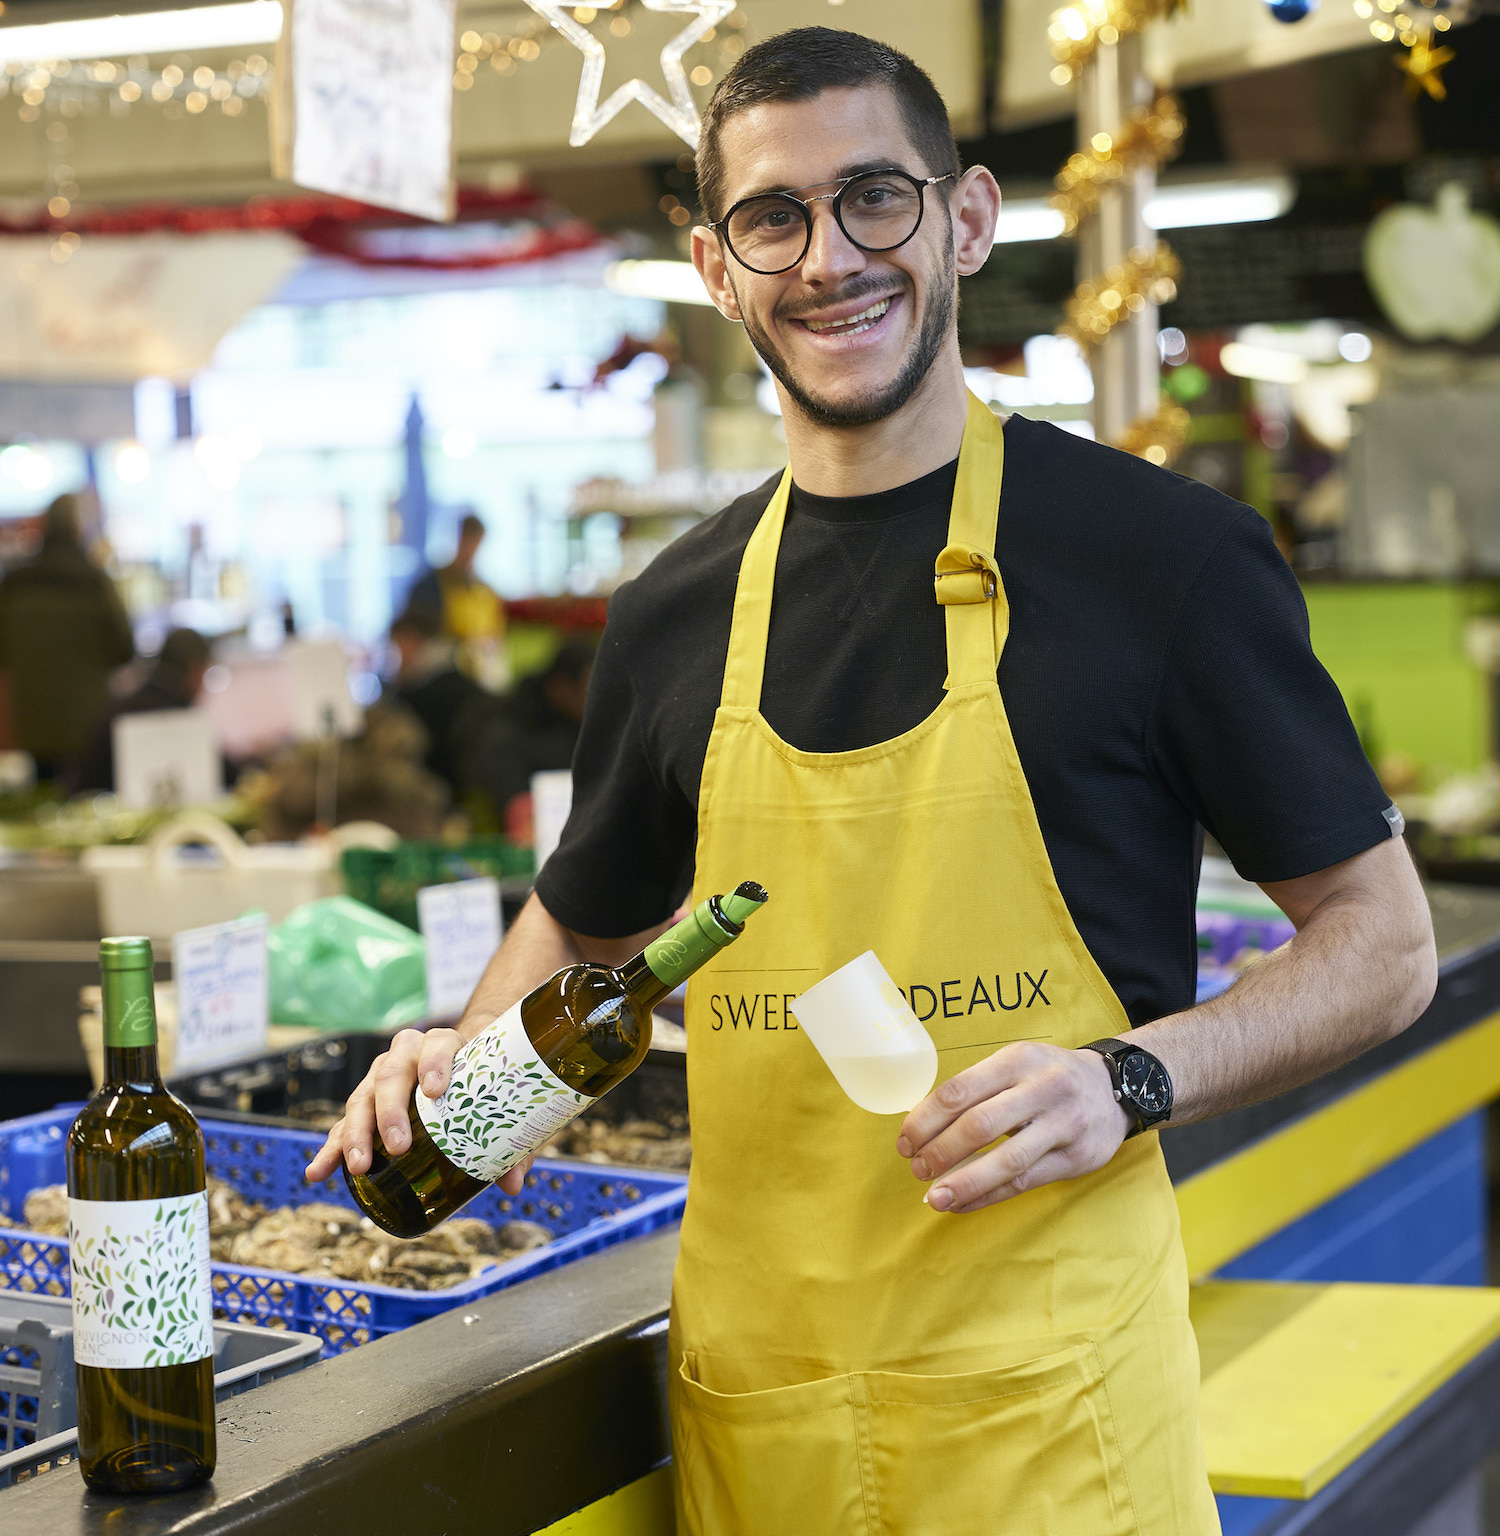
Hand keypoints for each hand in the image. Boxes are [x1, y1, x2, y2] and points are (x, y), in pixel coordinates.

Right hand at [303, 1027, 533, 1194]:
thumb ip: (512, 1141)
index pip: (438, 1045)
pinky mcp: (363, 1106)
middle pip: (391, 1076)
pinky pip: (341, 1125)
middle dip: (390, 1111)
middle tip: (396, 1147)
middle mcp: (406, 1055)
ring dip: (356, 1133)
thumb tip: (513, 1184)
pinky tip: (318, 1172)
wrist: (457, 1066)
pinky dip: (331, 1149)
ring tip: (359, 1166)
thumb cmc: (480, 1085)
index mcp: (443, 1044)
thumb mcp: (498, 1104)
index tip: (433, 1091)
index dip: (434, 1064)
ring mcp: (379, 1080)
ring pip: (362, 1099)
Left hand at [895, 1042, 1131, 1213]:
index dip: (925, 1120)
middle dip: (940, 1152)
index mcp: (1017, 1060)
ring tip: (934, 1198)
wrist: (1116, 1087)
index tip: (905, 1141)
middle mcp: (1042, 1088)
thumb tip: (922, 1125)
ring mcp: (1063, 1124)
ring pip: (1005, 1160)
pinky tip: (964, 1204)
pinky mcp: (1077, 1158)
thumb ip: (977, 1089)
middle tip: (915, 1169)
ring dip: (964, 1182)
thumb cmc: (1050, 1076)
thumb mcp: (1016, 1064)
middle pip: (979, 1125)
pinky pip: (1026, 1182)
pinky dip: (989, 1196)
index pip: (959, 1091)